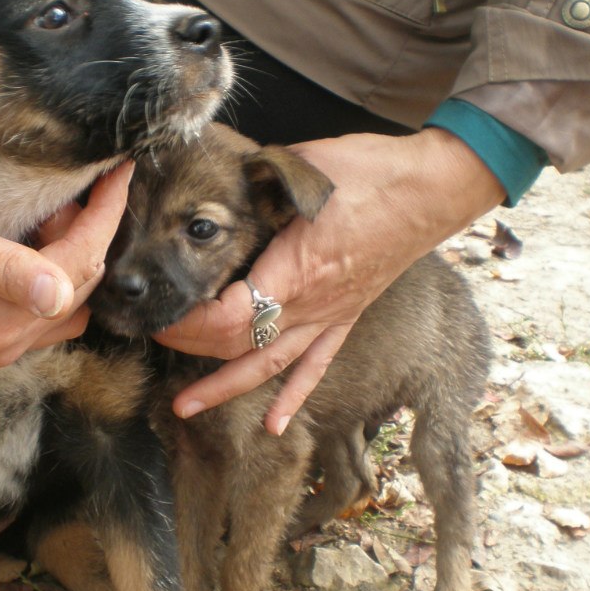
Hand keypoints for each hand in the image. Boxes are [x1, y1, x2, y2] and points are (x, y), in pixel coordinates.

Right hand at [0, 115, 130, 364]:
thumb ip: (4, 269)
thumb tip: (59, 295)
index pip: (77, 268)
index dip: (104, 219)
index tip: (121, 175)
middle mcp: (6, 343)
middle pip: (80, 286)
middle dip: (92, 235)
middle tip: (87, 186)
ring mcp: (0, 342)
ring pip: (70, 296)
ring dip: (76, 253)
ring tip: (59, 209)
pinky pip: (47, 302)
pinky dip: (56, 267)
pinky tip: (40, 235)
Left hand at [154, 128, 505, 432]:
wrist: (433, 188)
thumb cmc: (372, 172)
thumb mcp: (305, 165)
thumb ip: (260, 177)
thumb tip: (226, 173)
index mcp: (295, 269)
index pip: (230, 316)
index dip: (189, 322)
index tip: (161, 312)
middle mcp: (311, 304)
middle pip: (239, 345)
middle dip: (191, 347)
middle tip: (156, 341)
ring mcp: (330, 315)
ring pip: (270, 366)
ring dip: (225, 389)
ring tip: (185, 408)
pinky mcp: (346, 316)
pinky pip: (316, 366)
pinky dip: (294, 397)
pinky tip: (275, 425)